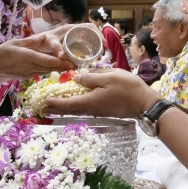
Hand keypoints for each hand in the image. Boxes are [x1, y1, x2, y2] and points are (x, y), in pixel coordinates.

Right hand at [0, 32, 73, 79]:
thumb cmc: (2, 52)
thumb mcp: (15, 43)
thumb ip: (31, 41)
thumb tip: (44, 36)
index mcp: (27, 57)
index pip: (46, 60)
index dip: (60, 62)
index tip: (71, 62)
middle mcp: (29, 67)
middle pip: (50, 68)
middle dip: (63, 67)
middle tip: (77, 65)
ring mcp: (29, 73)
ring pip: (47, 71)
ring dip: (58, 69)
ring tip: (71, 67)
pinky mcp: (27, 77)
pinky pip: (41, 72)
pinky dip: (50, 70)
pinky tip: (58, 68)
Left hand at [43, 69, 159, 118]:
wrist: (145, 103)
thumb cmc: (127, 88)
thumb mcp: (108, 77)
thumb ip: (90, 78)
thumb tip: (75, 79)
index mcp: (89, 101)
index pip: (67, 103)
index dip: (54, 102)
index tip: (43, 100)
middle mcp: (91, 109)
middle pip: (69, 109)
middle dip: (55, 107)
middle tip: (42, 105)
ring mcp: (97, 110)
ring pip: (76, 109)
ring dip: (63, 107)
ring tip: (53, 103)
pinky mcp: (103, 109)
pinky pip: (83, 108)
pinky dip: (74, 105)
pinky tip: (73, 100)